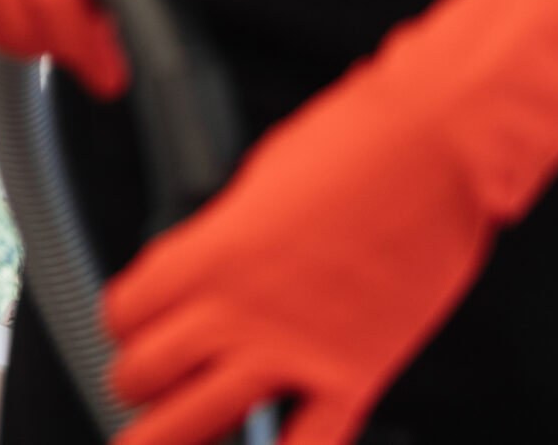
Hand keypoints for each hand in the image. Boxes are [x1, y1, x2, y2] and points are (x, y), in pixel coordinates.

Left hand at [104, 0, 557, 444]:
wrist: (436, 147)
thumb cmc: (354, 143)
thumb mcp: (255, 180)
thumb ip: (222, 235)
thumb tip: (208, 261)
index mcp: (205, 252)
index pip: (122, 312)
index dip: (123, 325)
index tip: (134, 328)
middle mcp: (236, 308)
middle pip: (142, 375)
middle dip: (136, 385)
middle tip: (148, 387)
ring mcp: (292, 349)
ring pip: (196, 425)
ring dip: (174, 438)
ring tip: (172, 439)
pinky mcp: (354, 376)